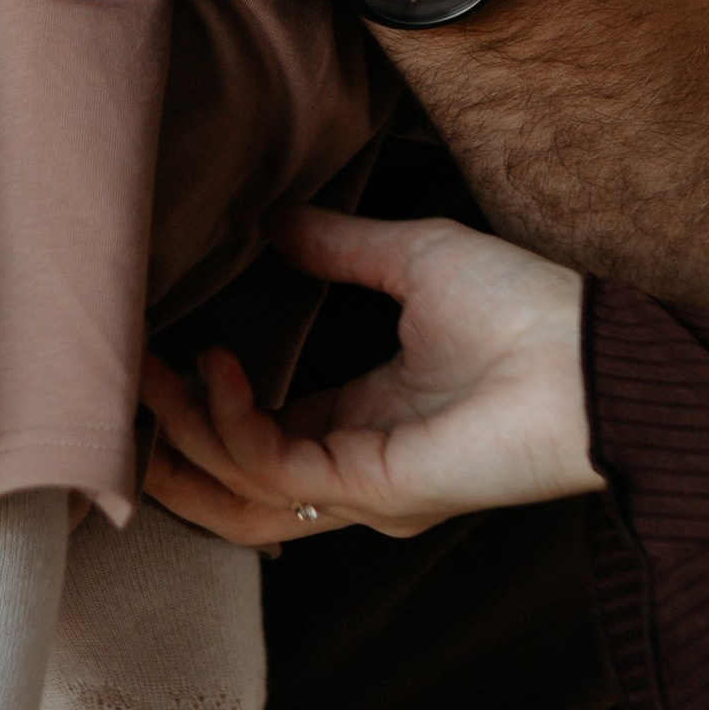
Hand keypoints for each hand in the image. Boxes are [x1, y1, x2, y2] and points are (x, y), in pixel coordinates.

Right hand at [140, 208, 597, 546]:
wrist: (590, 353)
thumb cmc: (526, 310)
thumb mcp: (415, 260)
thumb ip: (342, 249)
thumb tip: (277, 220)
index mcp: (364, 422)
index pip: (258, 432)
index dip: (199, 396)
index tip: (154, 345)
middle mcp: (354, 469)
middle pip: (231, 476)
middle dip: (167, 429)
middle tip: (118, 374)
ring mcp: (361, 489)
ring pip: (237, 485)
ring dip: (181, 431)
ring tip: (144, 373)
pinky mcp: (372, 488)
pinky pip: (273, 467)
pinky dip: (230, 421)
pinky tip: (215, 367)